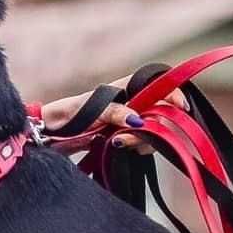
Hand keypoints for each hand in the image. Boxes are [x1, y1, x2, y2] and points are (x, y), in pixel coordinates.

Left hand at [38, 78, 186, 153]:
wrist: (52, 134)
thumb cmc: (69, 113)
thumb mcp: (91, 109)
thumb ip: (115, 111)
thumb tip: (138, 120)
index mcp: (127, 87)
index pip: (159, 84)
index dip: (173, 93)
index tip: (180, 108)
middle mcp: (133, 102)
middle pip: (162, 112)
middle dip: (155, 125)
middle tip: (131, 134)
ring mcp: (131, 122)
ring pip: (155, 131)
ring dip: (143, 140)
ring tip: (119, 142)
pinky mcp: (126, 138)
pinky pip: (144, 144)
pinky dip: (138, 148)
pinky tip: (120, 147)